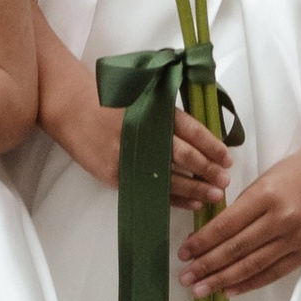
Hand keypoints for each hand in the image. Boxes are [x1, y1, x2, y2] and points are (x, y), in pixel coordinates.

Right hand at [45, 68, 231, 209]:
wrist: (72, 107)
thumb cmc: (110, 99)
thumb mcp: (143, 97)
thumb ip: (167, 115)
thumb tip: (200, 139)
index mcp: (155, 111)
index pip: (192, 131)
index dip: (212, 146)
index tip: (227, 158)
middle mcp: (146, 133)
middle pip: (186, 157)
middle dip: (209, 171)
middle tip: (225, 180)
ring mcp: (131, 156)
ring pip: (172, 177)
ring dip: (197, 188)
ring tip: (215, 195)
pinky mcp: (118, 175)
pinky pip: (151, 190)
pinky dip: (174, 199)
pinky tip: (191, 203)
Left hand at [179, 145, 300, 297]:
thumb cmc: (293, 173)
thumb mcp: (262, 181)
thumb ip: (240, 208)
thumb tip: (210, 237)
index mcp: (266, 195)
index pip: (227, 225)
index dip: (203, 242)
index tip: (184, 253)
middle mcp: (282, 218)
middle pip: (237, 248)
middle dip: (207, 265)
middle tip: (185, 277)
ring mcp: (296, 238)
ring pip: (253, 265)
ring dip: (223, 280)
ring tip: (201, 289)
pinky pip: (273, 273)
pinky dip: (249, 284)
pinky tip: (229, 290)